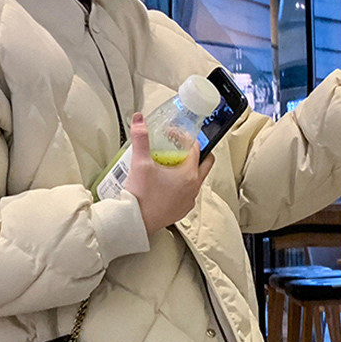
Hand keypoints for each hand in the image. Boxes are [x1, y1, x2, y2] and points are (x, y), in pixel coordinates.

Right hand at [123, 113, 213, 236]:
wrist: (135, 221)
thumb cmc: (141, 195)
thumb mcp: (140, 162)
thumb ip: (141, 138)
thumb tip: (139, 120)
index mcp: (188, 174)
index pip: (196, 148)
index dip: (185, 138)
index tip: (173, 136)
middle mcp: (193, 187)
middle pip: (205, 163)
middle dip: (196, 153)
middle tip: (181, 148)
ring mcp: (189, 200)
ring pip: (197, 179)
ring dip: (189, 170)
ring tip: (171, 165)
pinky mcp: (182, 210)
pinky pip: (188, 193)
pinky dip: (182, 185)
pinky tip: (167, 183)